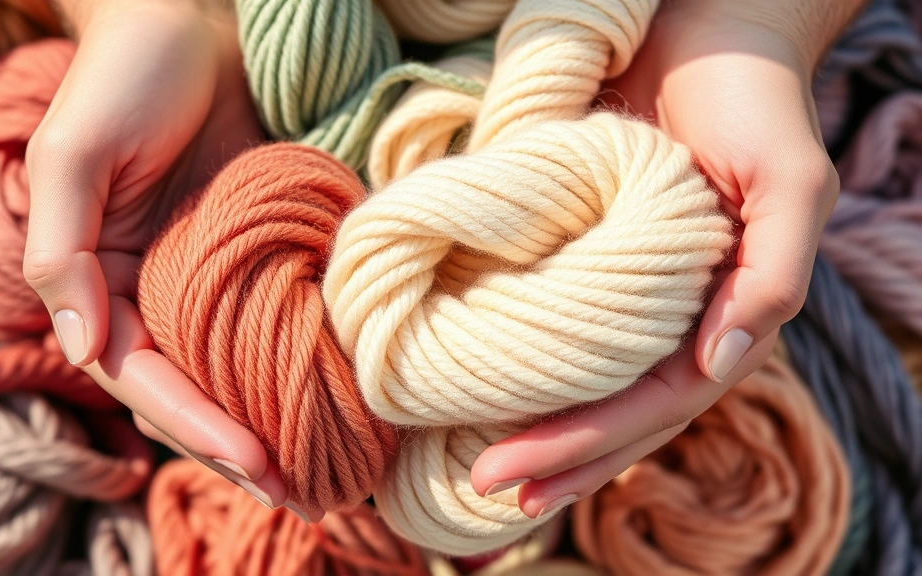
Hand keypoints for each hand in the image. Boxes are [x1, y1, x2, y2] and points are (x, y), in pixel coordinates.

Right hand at [23, 0, 300, 514]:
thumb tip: (81, 351)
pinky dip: (303, 358)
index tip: (252, 459)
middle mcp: (157, 290)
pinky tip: (342, 391)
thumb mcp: (76, 155)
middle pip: (194, 387)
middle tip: (299, 491)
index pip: (143, 374)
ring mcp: (211, 277)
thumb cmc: (126, 78)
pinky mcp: (259, 252)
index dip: (193, 423)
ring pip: (238, 366)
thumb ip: (66, 251)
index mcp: (105, 281)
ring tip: (325, 469)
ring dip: (275, 417)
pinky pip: (278, 316)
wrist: (190, 24)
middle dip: (239, 443)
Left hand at [470, 0, 863, 515]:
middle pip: (620, 409)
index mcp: (729, 313)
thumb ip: (771, 275)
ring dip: (542, 429)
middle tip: (486, 487)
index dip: (592, 444)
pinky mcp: (594, 257)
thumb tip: (719, 364)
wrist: (710, 34)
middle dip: (558, 457)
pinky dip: (531, 366)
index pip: (658, 402)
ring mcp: (636, 293)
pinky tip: (489, 391)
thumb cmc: (754, 102)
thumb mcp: (787, 182)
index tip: (521, 476)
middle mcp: (681, 316)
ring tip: (484, 471)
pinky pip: (564, 326)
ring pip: (591, 381)